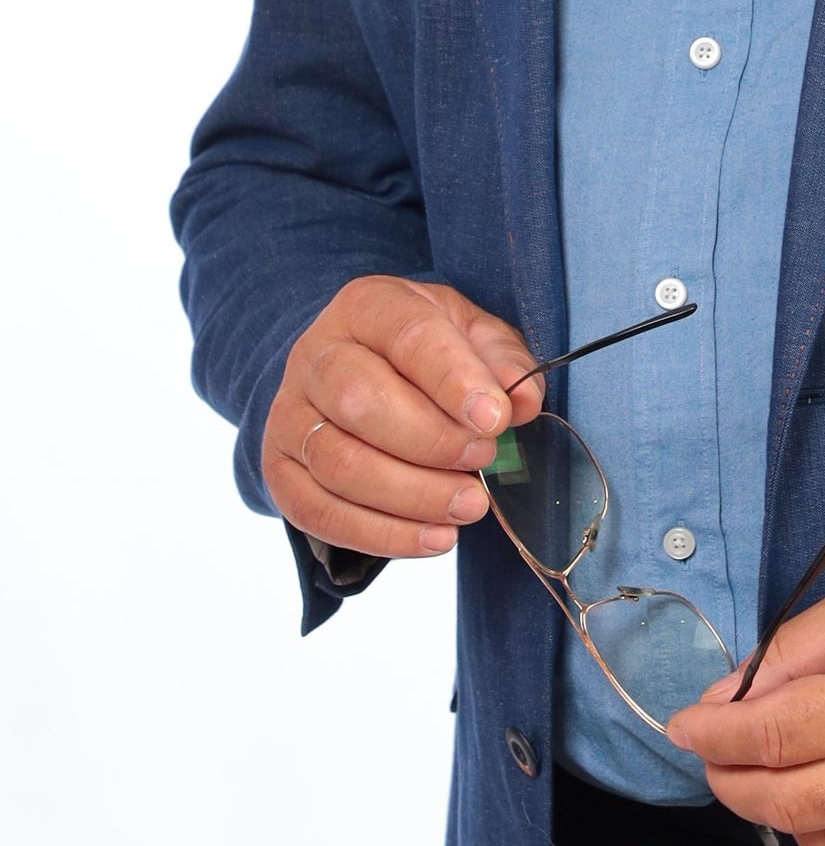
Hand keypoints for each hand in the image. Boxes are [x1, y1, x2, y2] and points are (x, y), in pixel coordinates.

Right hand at [262, 275, 543, 558]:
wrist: (354, 370)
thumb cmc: (423, 351)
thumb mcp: (469, 334)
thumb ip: (502, 361)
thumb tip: (523, 402)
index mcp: (367, 307)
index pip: (408, 336)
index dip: (453, 379)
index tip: (495, 418)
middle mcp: (316, 355)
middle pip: (360, 401)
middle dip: (432, 441)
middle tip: (483, 459)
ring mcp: (289, 415)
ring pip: (338, 465)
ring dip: (412, 496)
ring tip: (469, 506)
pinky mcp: (280, 472)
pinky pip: (320, 514)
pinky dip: (383, 535)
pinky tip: (435, 538)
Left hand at [665, 555, 824, 845]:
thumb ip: (791, 650)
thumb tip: (725, 696)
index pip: (774, 734)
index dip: (714, 735)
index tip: (684, 726)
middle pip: (788, 800)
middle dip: (731, 779)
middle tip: (713, 754)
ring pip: (822, 842)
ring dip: (780, 811)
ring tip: (774, 769)